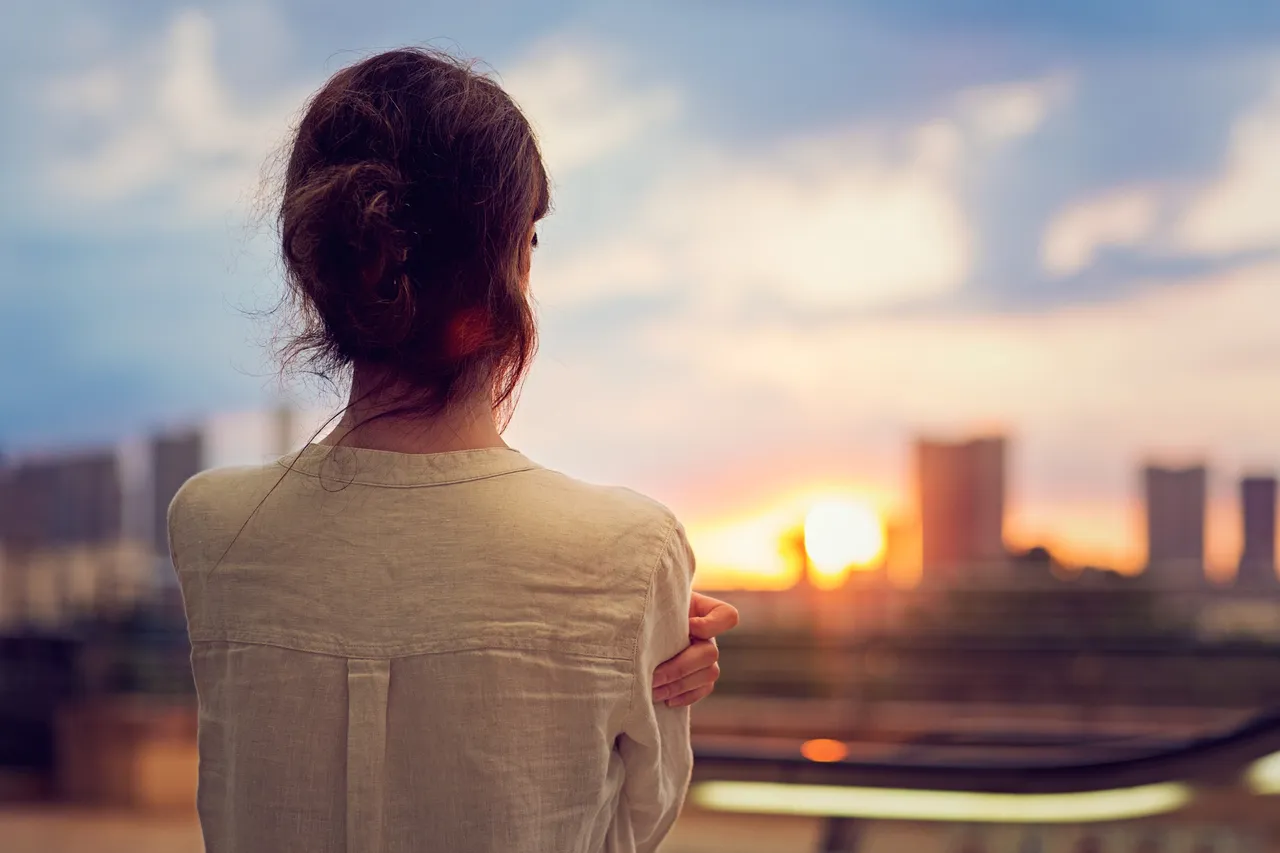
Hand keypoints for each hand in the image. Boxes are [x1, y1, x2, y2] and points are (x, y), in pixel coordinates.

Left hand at [651, 592, 739, 707]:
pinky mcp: (700, 676)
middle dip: (680, 667)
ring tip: (653, 689)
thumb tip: (647, 618)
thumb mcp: (652, 603)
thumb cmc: (644, 610)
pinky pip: (703, 689)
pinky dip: (686, 696)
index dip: (711, 625)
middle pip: (711, 653)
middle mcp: (708, 635)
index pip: (727, 616)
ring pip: (709, 674)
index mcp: (702, 610)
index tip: (688, 627)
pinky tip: (666, 699)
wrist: (638, 629)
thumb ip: (656, 607)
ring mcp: (706, 657)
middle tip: (654, 676)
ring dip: (680, 685)